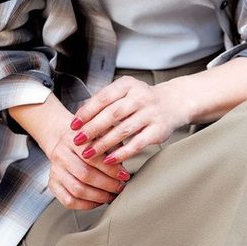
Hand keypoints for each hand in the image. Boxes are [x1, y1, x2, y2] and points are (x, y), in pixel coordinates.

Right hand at [43, 119, 132, 209]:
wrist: (66, 142)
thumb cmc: (89, 139)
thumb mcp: (101, 132)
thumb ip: (112, 143)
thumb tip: (126, 157)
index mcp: (72, 138)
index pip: (93, 157)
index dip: (111, 169)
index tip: (124, 175)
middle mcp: (60, 154)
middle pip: (85, 175)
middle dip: (107, 184)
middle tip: (121, 187)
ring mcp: (55, 170)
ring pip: (77, 190)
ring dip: (99, 196)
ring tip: (112, 195)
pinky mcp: (53, 184)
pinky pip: (69, 201)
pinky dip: (87, 205)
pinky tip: (99, 201)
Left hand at [69, 77, 189, 167]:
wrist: (173, 102)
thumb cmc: (140, 100)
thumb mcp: (124, 92)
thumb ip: (104, 102)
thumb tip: (78, 118)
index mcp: (127, 85)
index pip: (103, 98)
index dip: (86, 112)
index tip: (73, 125)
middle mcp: (140, 97)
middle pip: (112, 114)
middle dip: (92, 129)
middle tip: (77, 141)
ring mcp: (151, 113)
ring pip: (123, 130)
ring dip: (103, 144)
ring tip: (88, 153)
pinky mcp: (158, 130)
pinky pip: (137, 143)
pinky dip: (122, 153)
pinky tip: (109, 161)